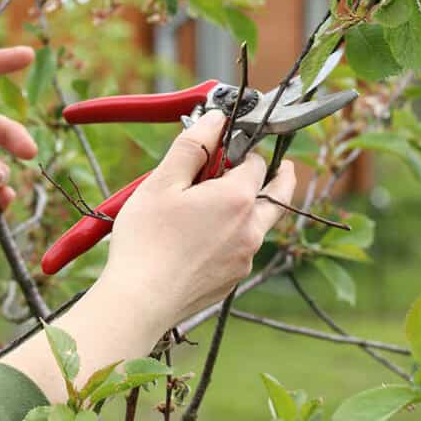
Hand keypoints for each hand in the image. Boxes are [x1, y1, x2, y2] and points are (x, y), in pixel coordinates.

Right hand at [99, 109, 296, 329]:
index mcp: (238, 199)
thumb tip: (215, 119)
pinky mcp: (233, 279)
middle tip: (277, 165)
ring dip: (249, 208)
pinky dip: (232, 236)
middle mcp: (252, 229)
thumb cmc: (146, 241)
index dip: (243, 149)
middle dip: (278, 175)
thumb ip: (193, 146)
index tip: (227, 146)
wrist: (140, 301)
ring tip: (218, 203)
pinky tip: (202, 238)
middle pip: (279, 194)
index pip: (257, 161)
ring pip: (259, 224)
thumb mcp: (162, 182)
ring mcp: (245, 258)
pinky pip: (242, 249)